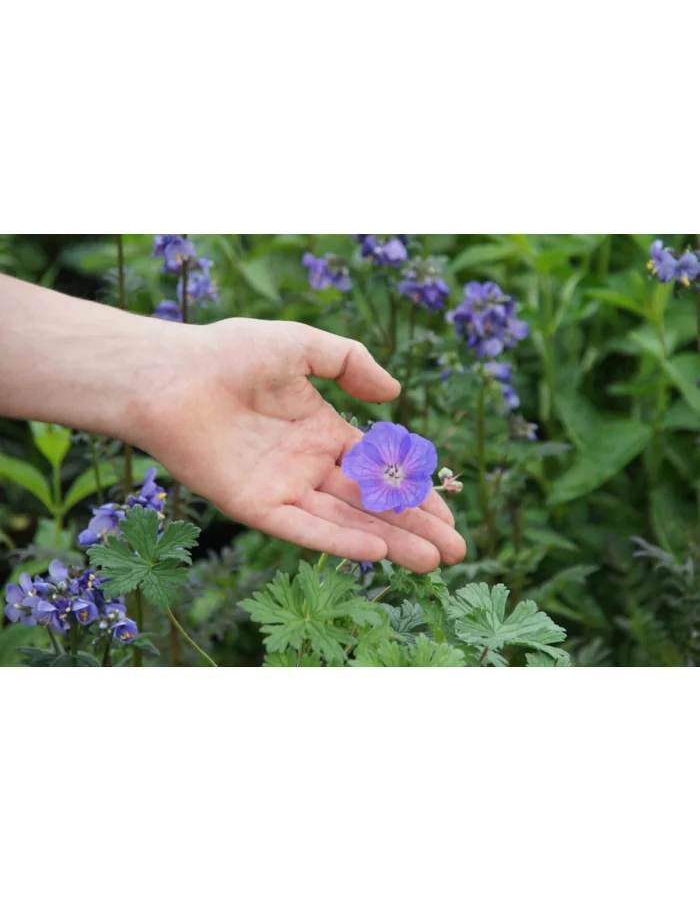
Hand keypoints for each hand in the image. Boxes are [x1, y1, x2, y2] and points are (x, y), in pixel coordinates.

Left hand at [135, 318, 466, 572]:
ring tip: (433, 561)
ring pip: (346, 522)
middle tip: (456, 550)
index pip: (378, 468)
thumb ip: (350, 363)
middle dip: (414, 525)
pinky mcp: (255, 507)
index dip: (414, 489)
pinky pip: (304, 529)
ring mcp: (282, 488)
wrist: (168, 374)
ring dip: (390, 541)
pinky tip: (378, 552)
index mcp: (320, 431)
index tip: (449, 510)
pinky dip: (340, 542)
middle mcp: (306, 465)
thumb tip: (394, 393)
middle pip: (371, 503)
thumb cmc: (228, 352)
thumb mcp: (301, 344)